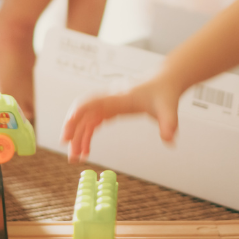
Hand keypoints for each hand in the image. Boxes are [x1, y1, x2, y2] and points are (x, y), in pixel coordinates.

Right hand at [62, 78, 179, 162]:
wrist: (166, 80)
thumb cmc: (165, 92)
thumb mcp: (169, 109)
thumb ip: (168, 124)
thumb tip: (170, 140)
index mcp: (120, 97)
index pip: (93, 102)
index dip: (79, 112)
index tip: (68, 127)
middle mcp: (110, 98)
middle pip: (84, 113)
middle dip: (74, 131)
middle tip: (71, 154)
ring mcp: (108, 102)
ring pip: (86, 119)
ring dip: (79, 137)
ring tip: (77, 158)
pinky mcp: (111, 108)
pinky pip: (93, 121)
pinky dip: (87, 134)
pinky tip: (87, 149)